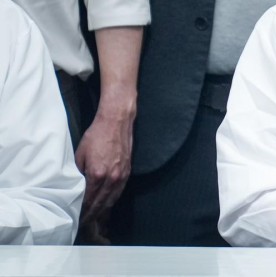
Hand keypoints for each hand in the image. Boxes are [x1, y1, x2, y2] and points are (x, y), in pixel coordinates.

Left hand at [74, 97, 133, 225]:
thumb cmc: (96, 135)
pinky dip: (112, 201)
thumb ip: (78, 173)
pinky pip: (119, 192)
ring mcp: (121, 175)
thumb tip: (75, 187)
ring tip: (94, 219)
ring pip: (111, 200)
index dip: (81, 212)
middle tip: (83, 225)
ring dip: (102, 211)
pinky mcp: (127, 171)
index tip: (76, 219)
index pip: (88, 200)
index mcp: (97, 174)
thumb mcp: (80, 154)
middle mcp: (111, 178)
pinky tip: (106, 205)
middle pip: (100, 204)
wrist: (116, 122)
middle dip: (91, 216)